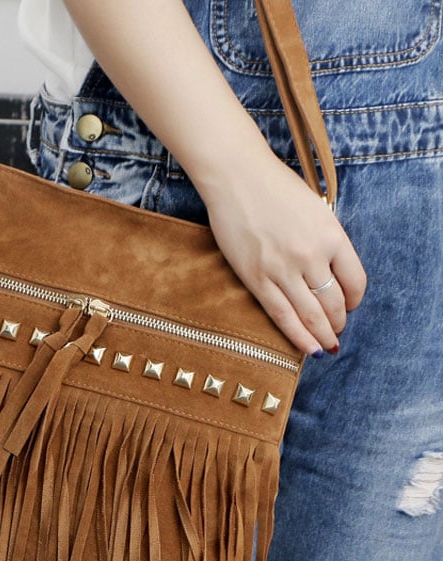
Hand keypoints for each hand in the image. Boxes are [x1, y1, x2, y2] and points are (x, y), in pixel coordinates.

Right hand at [200, 149, 366, 356]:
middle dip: (338, 323)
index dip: (355, 300)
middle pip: (334, 303)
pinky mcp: (257, 279)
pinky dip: (298, 337)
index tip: (350, 306)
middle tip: (336, 331)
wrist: (236, 178)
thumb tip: (328, 272)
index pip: (356, 281)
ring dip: (322, 335)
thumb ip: (325, 239)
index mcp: (331, 235)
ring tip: (325, 346)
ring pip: (311, 315)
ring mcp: (283, 269)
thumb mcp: (316, 209)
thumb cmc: (274, 187)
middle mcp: (311, 255)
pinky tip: (308, 349)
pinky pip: (282, 316)